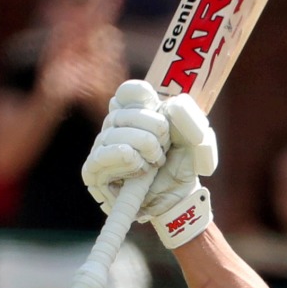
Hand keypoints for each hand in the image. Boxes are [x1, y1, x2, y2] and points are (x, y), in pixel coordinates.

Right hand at [82, 80, 217, 246]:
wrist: (178, 196)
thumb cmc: (181, 164)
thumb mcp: (193, 137)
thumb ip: (186, 116)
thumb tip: (168, 105)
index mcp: (136, 111)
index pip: (128, 92)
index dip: (140, 94)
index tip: (157, 105)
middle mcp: (114, 125)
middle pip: (123, 111)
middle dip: (153, 128)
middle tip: (165, 146)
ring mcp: (101, 146)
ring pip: (114, 133)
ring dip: (143, 146)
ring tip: (155, 161)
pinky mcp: (93, 170)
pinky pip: (103, 155)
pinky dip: (126, 157)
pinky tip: (140, 163)